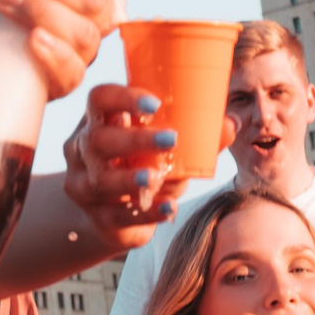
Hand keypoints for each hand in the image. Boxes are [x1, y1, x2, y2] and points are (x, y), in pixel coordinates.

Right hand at [61, 84, 182, 247]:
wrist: (116, 216)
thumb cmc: (142, 167)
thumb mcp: (167, 150)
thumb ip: (197, 138)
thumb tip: (231, 124)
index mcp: (100, 121)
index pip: (100, 99)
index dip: (123, 99)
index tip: (155, 105)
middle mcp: (83, 149)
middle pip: (97, 139)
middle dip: (133, 139)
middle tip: (171, 140)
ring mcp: (83, 184)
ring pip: (99, 180)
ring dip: (129, 179)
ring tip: (156, 179)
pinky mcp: (95, 216)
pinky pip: (116, 215)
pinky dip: (146, 213)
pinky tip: (168, 208)